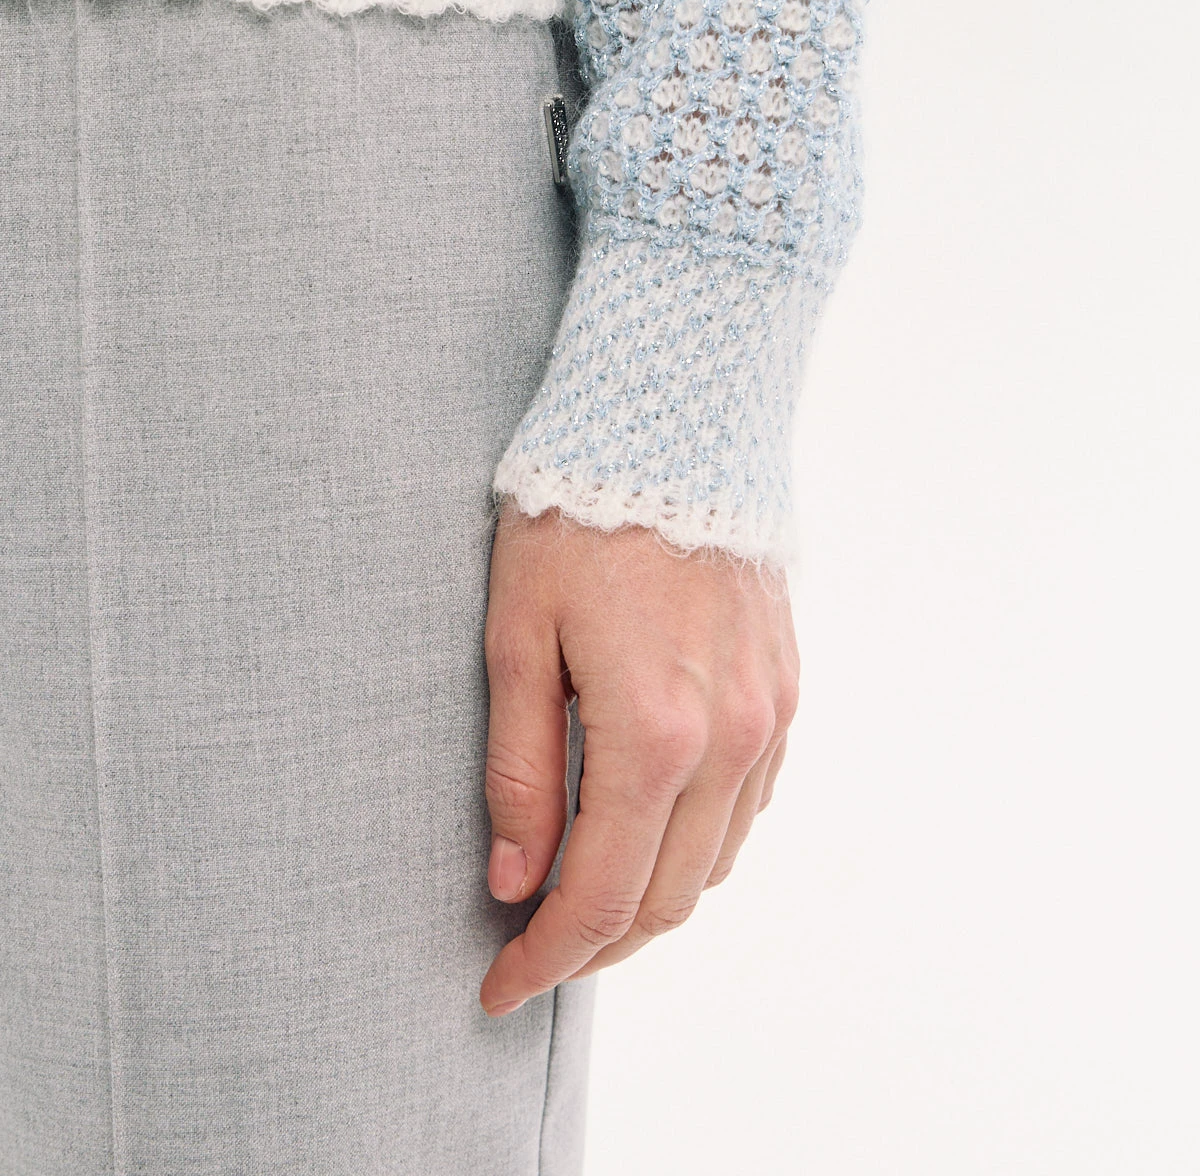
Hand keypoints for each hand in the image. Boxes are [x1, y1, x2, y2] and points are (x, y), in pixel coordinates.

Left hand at [478, 502, 799, 1015]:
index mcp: (652, 732)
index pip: (601, 896)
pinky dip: (698, 845)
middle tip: (531, 953)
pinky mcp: (785, 691)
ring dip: (649, 902)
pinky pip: (748, 807)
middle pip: (665, 899)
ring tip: (582, 901)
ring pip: (714, 864)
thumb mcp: (516, 637)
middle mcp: (727, 740)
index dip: (546, 959)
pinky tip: (650, 832)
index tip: (497, 987)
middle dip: (595, 945)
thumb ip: (518, 770)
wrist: (672, 429)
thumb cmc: (575, 520)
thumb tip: (514, 881)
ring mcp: (768, 717)